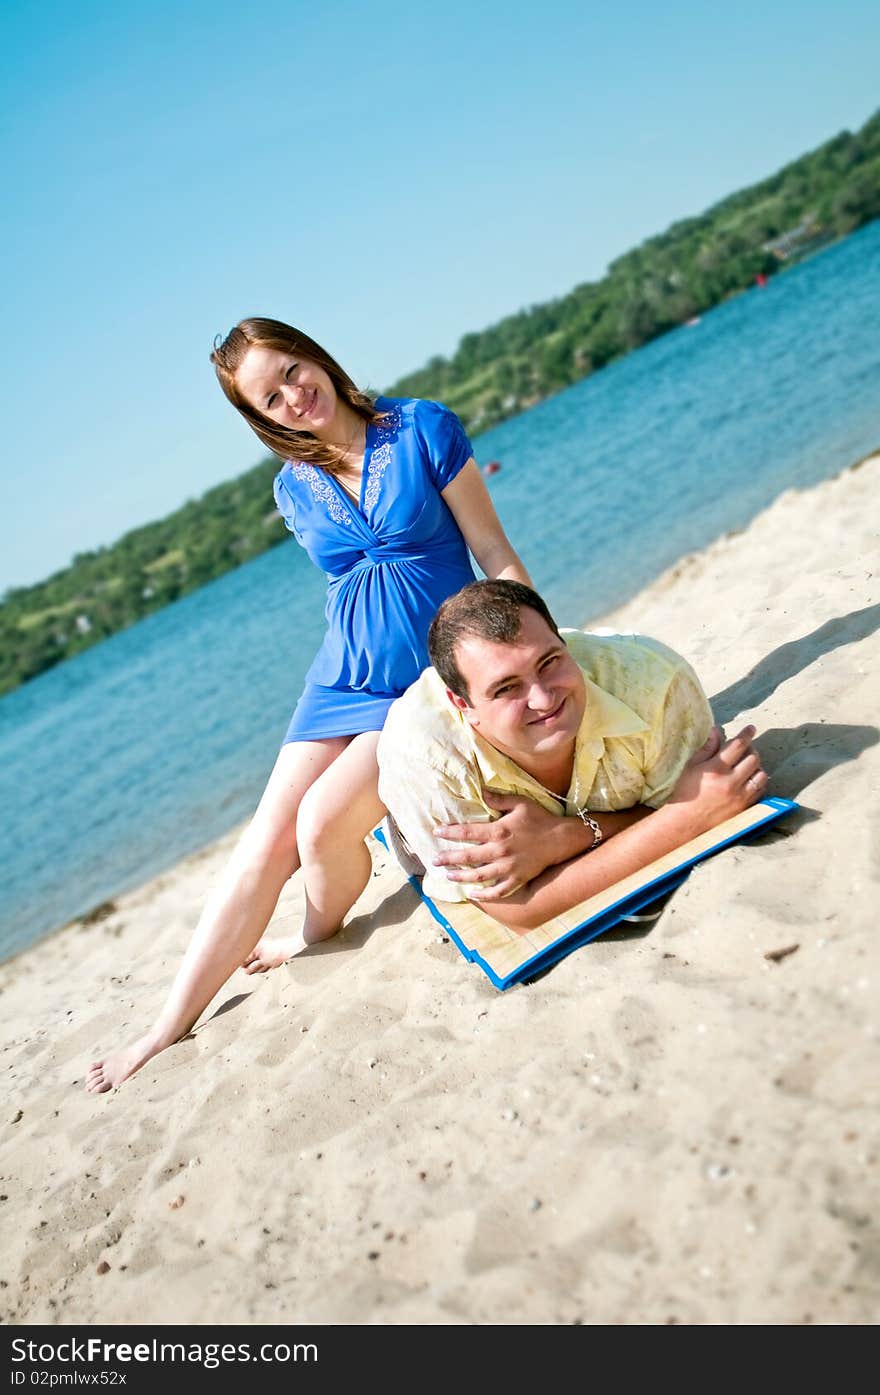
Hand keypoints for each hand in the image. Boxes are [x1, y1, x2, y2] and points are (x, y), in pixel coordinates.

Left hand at [432, 791, 566, 898]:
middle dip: (448, 858)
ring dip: (461, 876)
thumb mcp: (520, 803)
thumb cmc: (539, 818)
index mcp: (499, 830)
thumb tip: (481, 791)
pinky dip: (485, 895)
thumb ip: (498, 799)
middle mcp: (500, 850)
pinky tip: (473, 894)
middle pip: (468, 856)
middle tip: (434, 860)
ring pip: (479, 875)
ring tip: (448, 875)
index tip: (436, 832)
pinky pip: (498, 890)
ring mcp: (509, 867)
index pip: (467, 832)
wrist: (561, 838)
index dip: (450, 832)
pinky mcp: (518, 878)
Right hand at [667, 724, 767, 834]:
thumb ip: (707, 748)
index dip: (747, 734)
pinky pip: (761, 790)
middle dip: (751, 750)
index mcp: (716, 769)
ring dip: (756, 766)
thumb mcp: (692, 766)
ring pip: (761, 774)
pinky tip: (750, 779)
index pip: (738, 745)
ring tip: (747, 765)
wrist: (686, 821)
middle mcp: (731, 782)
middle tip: (744, 749)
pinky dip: (758, 781)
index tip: (751, 728)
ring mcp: (740, 796)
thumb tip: (717, 730)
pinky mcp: (744, 807)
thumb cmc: (686, 791)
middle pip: (753, 758)